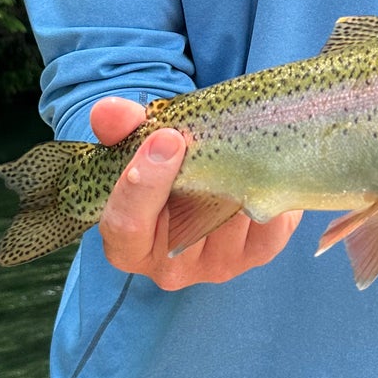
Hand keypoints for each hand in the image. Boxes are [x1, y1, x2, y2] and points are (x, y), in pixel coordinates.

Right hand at [91, 97, 302, 288]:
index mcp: (127, 244)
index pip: (125, 225)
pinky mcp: (258, 252)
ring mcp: (218, 264)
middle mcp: (171, 266)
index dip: (143, 183)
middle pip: (186, 222)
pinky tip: (262, 161)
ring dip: (238, 173)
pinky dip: (267, 186)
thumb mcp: (135, 146)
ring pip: (231, 215)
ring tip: (240, 138)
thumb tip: (108, 112)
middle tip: (210, 134)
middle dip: (201, 172)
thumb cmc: (160, 169)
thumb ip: (120, 129)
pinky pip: (269, 220)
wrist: (208, 181)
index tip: (164, 138)